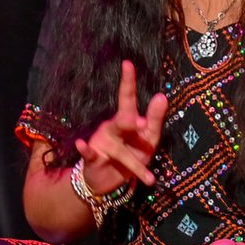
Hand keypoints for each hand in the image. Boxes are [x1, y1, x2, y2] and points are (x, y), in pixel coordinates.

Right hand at [74, 60, 165, 192]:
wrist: (109, 181)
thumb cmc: (133, 154)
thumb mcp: (148, 138)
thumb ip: (155, 119)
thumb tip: (162, 96)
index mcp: (127, 121)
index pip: (128, 99)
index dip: (128, 82)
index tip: (128, 64)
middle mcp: (113, 127)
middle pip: (121, 119)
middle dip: (129, 120)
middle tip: (141, 122)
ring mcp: (102, 141)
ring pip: (114, 143)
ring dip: (127, 150)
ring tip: (134, 141)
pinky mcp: (93, 157)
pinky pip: (89, 153)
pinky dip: (85, 149)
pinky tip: (83, 145)